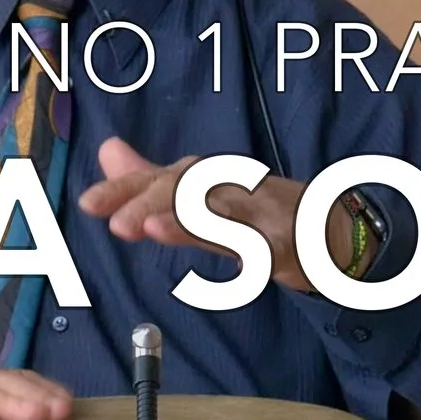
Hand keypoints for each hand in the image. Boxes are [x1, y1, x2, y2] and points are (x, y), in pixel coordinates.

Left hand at [75, 137, 352, 293]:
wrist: (333, 228)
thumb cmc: (259, 213)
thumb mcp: (203, 195)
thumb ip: (154, 180)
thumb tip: (107, 151)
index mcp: (210, 179)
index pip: (161, 178)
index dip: (125, 189)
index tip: (87, 204)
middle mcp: (234, 189)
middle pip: (191, 189)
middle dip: (152, 203)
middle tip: (118, 225)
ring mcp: (266, 216)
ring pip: (228, 216)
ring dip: (193, 221)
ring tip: (154, 227)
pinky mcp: (295, 245)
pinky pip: (276, 251)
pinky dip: (260, 257)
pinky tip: (244, 269)